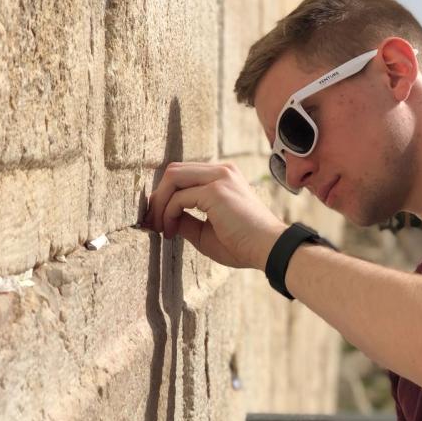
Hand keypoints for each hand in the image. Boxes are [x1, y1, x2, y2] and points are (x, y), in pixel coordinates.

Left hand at [143, 161, 286, 269]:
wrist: (269, 249)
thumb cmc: (243, 244)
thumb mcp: (205, 231)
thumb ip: (184, 219)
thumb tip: (160, 217)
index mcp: (223, 176)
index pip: (183, 175)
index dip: (164, 195)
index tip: (157, 221)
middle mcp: (222, 171)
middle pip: (174, 171)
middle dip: (157, 196)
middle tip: (151, 223)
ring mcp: (220, 177)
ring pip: (172, 177)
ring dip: (159, 203)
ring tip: (160, 227)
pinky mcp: (216, 190)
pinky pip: (179, 198)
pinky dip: (168, 214)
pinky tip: (172, 232)